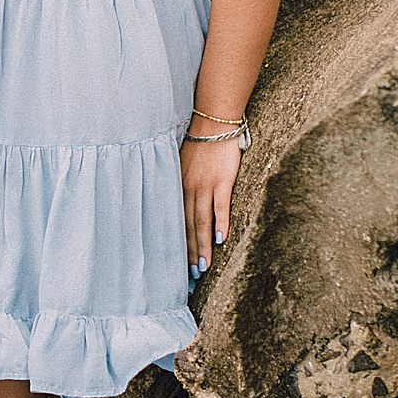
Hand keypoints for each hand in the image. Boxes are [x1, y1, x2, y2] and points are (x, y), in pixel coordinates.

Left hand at [180, 134, 242, 283]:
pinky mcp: (223, 180)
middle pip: (188, 227)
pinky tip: (222, 240)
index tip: (177, 264)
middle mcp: (188, 189)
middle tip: (191, 275)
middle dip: (189, 252)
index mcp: (176, 187)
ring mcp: (205, 185)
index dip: (177, 244)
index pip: (175, 221)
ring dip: (203, 245)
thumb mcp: (180, 165)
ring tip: (204, 266)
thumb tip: (178, 206)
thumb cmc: (198, 143)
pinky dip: (221, 224)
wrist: (213, 122)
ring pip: (202, 221)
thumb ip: (179, 185)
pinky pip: (221, 206)